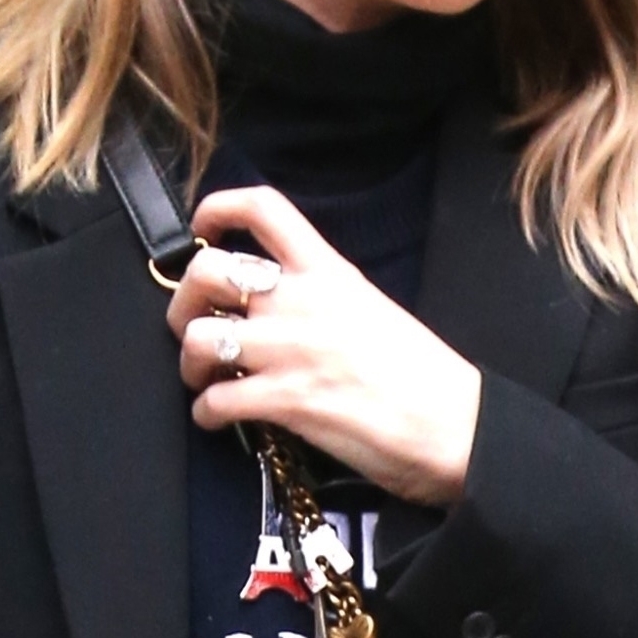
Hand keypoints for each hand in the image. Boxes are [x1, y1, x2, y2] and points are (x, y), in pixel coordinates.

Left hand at [169, 184, 482, 505]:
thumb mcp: (372, 310)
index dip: (217, 209)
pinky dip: (206, 413)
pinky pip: (214, 400)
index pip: (264, 209)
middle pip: (207, 273)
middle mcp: (303, 301)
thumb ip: (322, 299)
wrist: (455, 427)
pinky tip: (219, 418)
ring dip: (190, 363)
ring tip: (206, 379)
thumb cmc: (423, 377)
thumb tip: (278, 312)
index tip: (201, 231)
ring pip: (199, 337)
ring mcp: (290, 350)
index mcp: (329, 271)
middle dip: (183, 303)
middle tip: (193, 327)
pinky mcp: (285, 401)